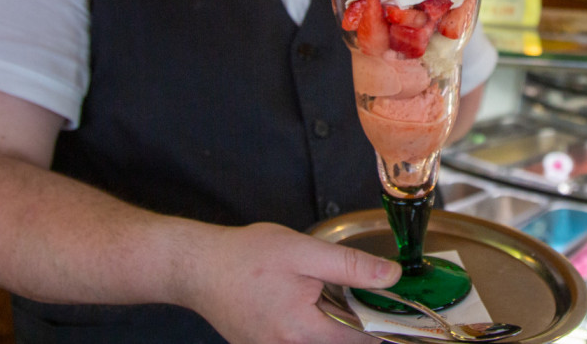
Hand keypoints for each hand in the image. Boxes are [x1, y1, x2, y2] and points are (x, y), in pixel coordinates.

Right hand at [186, 222, 399, 343]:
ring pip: (317, 340)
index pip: (361, 339)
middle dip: (350, 317)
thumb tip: (390, 277)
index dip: (380, 320)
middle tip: (343, 289)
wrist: (197, 267)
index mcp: (302, 332)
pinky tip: (294, 300)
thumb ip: (350, 266)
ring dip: (327, 320)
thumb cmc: (245, 257)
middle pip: (338, 342)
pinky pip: (296, 339)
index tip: (389, 304)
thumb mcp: (304, 252)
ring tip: (313, 292)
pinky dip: (306, 322)